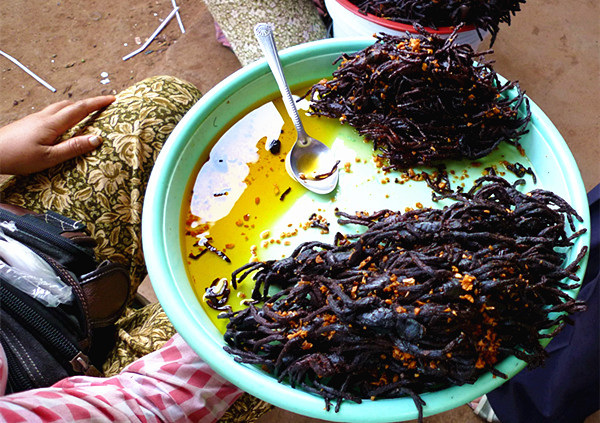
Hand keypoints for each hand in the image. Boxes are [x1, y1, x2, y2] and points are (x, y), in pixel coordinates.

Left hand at [0, 95, 115, 174]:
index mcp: (52, 124)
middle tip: (103, 106)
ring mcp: (35, 119)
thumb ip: (73, 147)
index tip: (112, 99)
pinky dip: (64, 114)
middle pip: (70, 104)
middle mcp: (44, 117)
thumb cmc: (17, 156)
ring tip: (87, 115)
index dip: (98, 103)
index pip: (80, 109)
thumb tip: (97, 139)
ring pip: (60, 108)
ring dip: (76, 108)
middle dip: (88, 103)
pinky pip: (52, 114)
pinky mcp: (28, 124)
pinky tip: (64, 125)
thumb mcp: (50, 157)